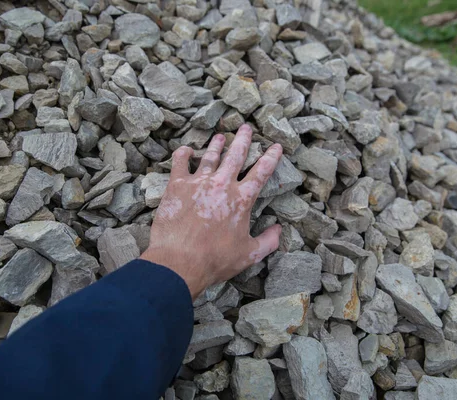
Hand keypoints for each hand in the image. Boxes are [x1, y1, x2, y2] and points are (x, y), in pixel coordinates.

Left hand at [140, 124, 282, 298]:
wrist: (180, 260)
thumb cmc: (215, 260)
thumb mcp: (250, 254)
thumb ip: (269, 241)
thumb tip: (279, 230)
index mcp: (242, 199)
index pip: (261, 172)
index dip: (271, 157)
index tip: (276, 146)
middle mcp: (222, 185)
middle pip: (236, 155)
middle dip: (243, 140)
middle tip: (246, 127)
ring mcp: (199, 182)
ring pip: (210, 156)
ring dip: (216, 144)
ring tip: (220, 136)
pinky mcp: (177, 185)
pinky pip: (180, 162)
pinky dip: (183, 154)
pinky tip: (185, 149)